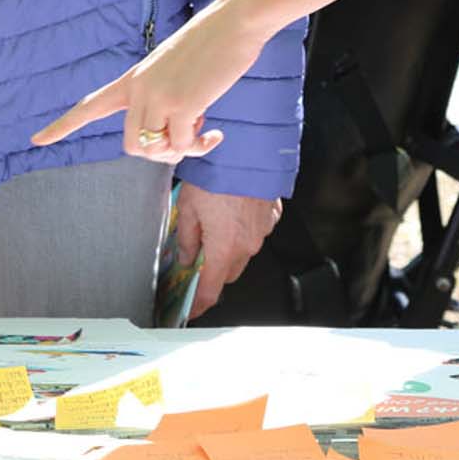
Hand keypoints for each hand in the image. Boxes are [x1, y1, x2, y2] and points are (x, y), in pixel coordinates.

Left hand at [31, 5, 272, 162]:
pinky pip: (183, 146)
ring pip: (154, 150)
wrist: (235, 21)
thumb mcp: (176, 71)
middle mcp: (139, 89)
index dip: (61, 125)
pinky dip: (200, 146)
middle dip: (160, 152)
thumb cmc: (213, 45)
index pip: (89, 105)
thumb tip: (171, 139)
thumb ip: (164, 98)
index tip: (36, 140)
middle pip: (132, 145)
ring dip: (180, 150)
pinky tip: (217, 132)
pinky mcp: (181, 105)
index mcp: (133, 78)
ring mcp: (158, 97)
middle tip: (188, 136)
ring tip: (202, 128)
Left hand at [179, 188, 279, 320]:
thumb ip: (188, 238)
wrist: (246, 150)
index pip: (211, 289)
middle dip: (213, 271)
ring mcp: (262, 231)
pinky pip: (255, 233)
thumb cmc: (216, 175)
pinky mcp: (271, 217)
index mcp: (224, 248)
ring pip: (243, 253)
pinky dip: (243, 230)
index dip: (199, 304)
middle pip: (228, 273)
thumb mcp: (188, 207)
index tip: (191, 310)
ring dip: (229, 249)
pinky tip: (230, 212)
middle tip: (197, 257)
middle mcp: (247, 245)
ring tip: (213, 226)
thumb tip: (188, 257)